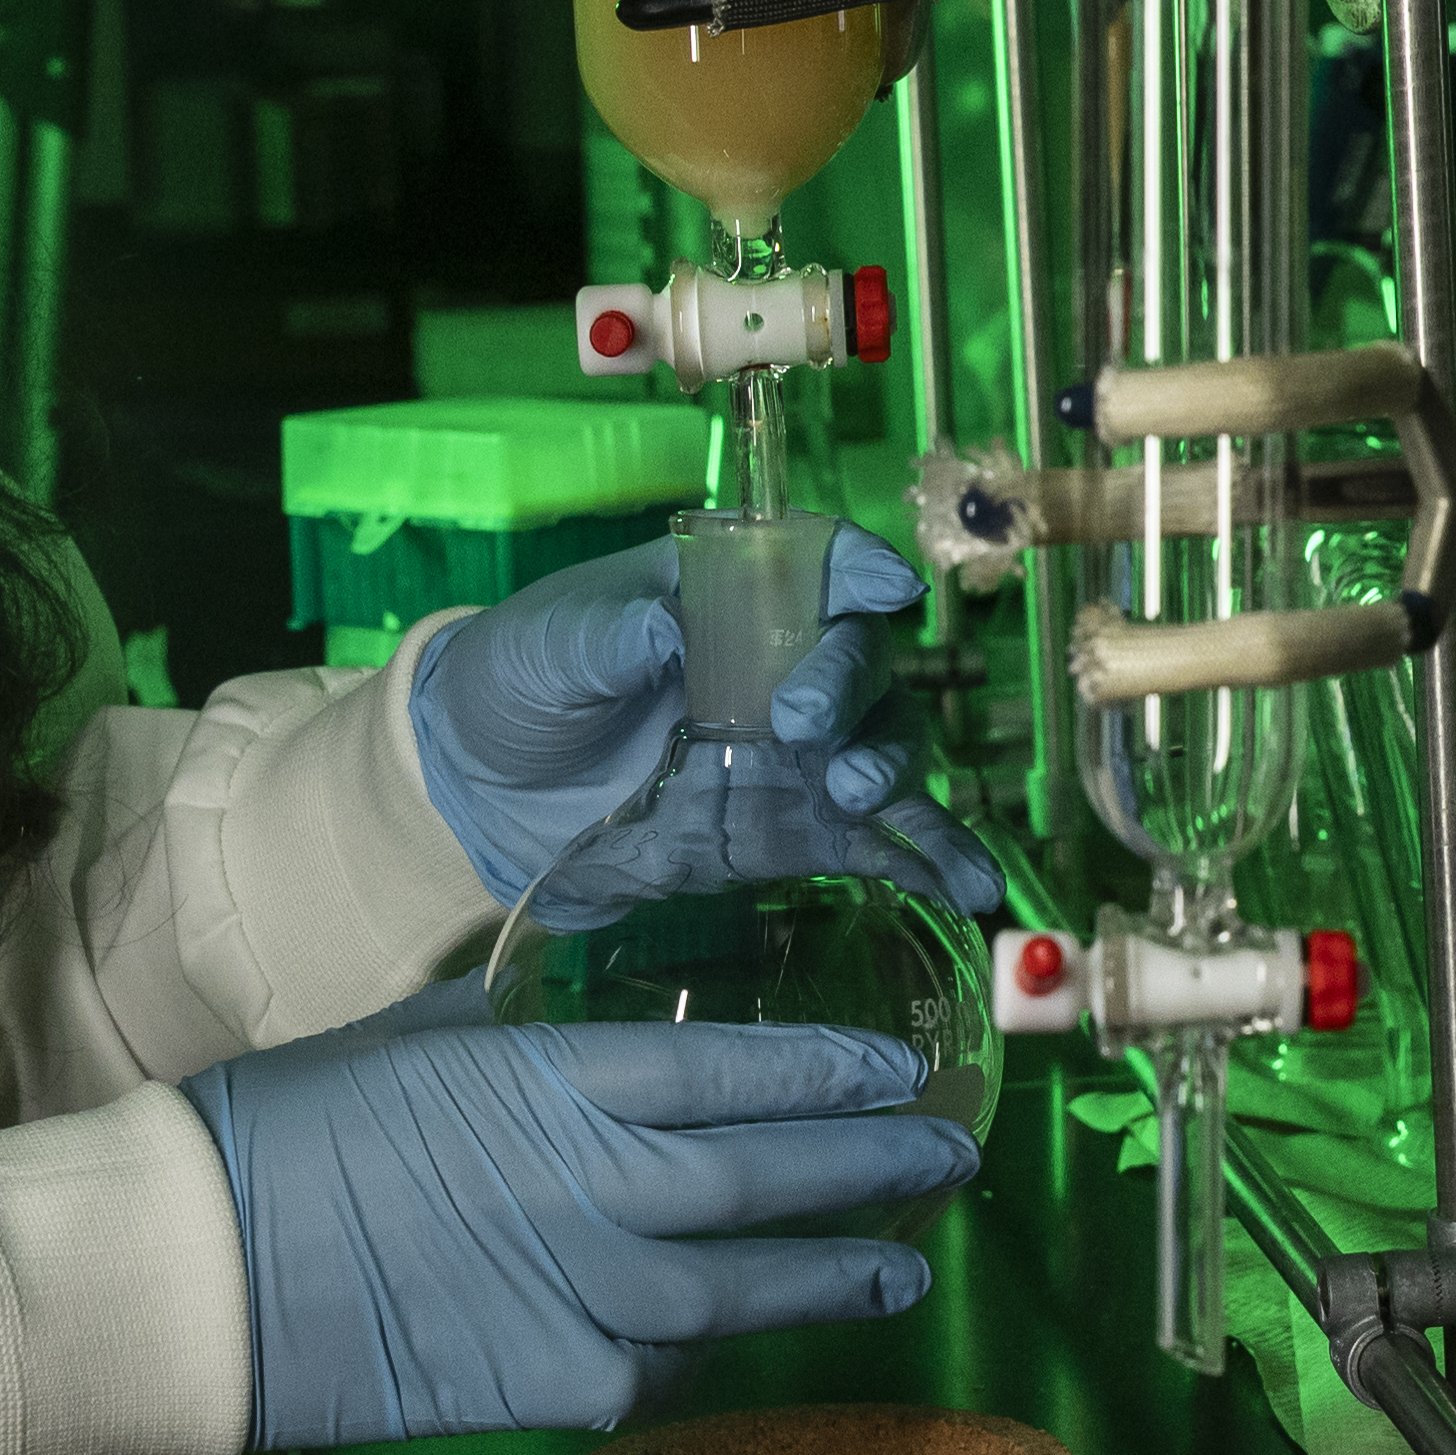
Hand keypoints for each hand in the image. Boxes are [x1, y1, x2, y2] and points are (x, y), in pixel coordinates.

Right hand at [188, 983, 978, 1448]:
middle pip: (766, 1173)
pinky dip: (711, 1352)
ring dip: (834, 1273)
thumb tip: (585, 1001)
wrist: (194, 1271)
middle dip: (872, 1165)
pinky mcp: (541, 1385)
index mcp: (549, 1081)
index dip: (831, 1074)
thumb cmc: (284, 1133)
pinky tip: (752, 1339)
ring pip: (742, 1289)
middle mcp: (584, 1186)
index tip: (900, 1071)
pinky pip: (660, 1370)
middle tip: (950, 1157)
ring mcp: (571, 1293)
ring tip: (903, 1263)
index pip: (732, 1070)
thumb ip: (519, 1026)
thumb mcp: (414, 1033)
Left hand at [409, 522, 1003, 923]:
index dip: (859, 567)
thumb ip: (617, 636)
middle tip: (799, 723)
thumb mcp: (554, 647)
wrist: (484, 801)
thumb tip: (674, 633)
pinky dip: (931, 861)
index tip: (878, 587)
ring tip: (855, 793)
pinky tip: (971, 891)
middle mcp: (783, 665)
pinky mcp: (792, 831)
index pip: (818, 563)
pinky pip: (880, 843)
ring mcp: (797, 754)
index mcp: (730, 595)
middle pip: (861, 657)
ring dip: (890, 764)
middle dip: (850, 684)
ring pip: (884, 745)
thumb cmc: (521, 685)